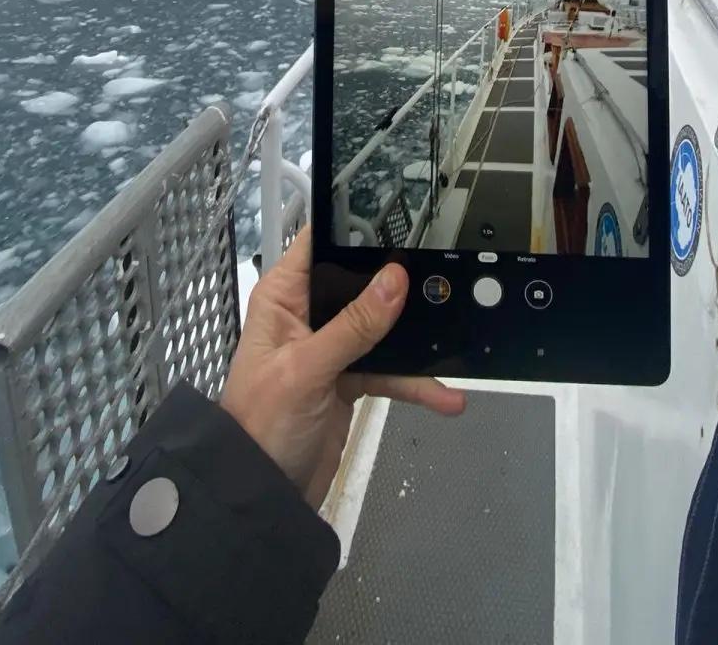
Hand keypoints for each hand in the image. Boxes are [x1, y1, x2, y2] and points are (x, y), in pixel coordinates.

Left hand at [220, 227, 465, 507]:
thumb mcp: (307, 371)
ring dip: (416, 340)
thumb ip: (354, 326)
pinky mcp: (349, 381)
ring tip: (456, 341)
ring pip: (382, 329)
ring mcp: (331, 348)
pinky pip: (389, 371)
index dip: (355, 228)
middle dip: (400, 284)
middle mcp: (308, 315)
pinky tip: (445, 397)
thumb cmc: (263, 424)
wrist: (261, 498)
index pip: (319, 244)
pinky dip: (415, 383)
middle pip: (360, 283)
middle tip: (446, 275)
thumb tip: (396, 278)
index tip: (402, 218)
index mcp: (284, 298)